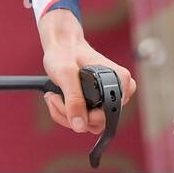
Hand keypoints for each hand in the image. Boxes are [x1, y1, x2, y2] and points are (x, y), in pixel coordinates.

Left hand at [39, 9, 136, 134]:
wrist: (62, 46)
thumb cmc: (66, 54)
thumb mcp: (66, 73)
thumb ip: (74, 100)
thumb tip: (80, 126)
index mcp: (119, 80)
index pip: (109, 115)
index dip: (85, 115)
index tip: (66, 101)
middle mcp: (118, 91)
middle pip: (98, 123)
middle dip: (70, 114)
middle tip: (55, 97)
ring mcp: (107, 100)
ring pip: (88, 125)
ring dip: (65, 114)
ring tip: (54, 96)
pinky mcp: (96, 105)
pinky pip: (82, 121)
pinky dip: (65, 113)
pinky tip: (57, 98)